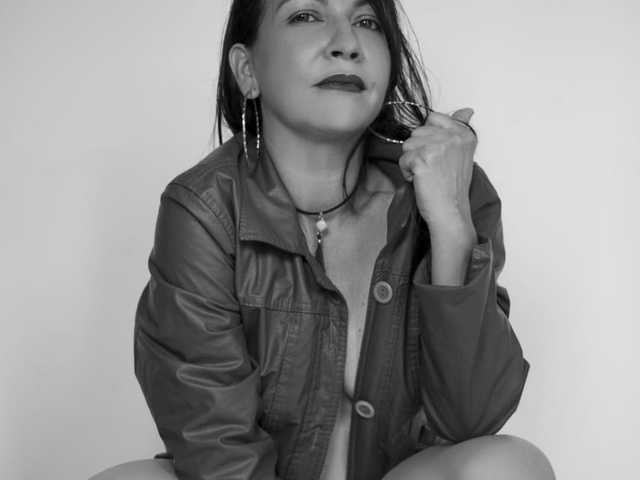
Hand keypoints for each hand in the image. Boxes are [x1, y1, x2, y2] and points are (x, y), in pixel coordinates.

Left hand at [398, 107, 476, 228]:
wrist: (450, 211)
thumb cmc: (452, 187)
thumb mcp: (462, 153)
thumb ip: (460, 128)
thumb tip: (466, 110)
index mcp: (464, 134)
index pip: (434, 118)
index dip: (429, 136)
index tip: (438, 154)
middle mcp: (453, 137)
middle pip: (417, 132)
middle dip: (419, 150)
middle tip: (434, 169)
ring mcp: (438, 147)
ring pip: (408, 145)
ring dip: (412, 162)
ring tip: (428, 175)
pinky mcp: (422, 159)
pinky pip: (403, 159)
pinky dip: (407, 172)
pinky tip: (422, 181)